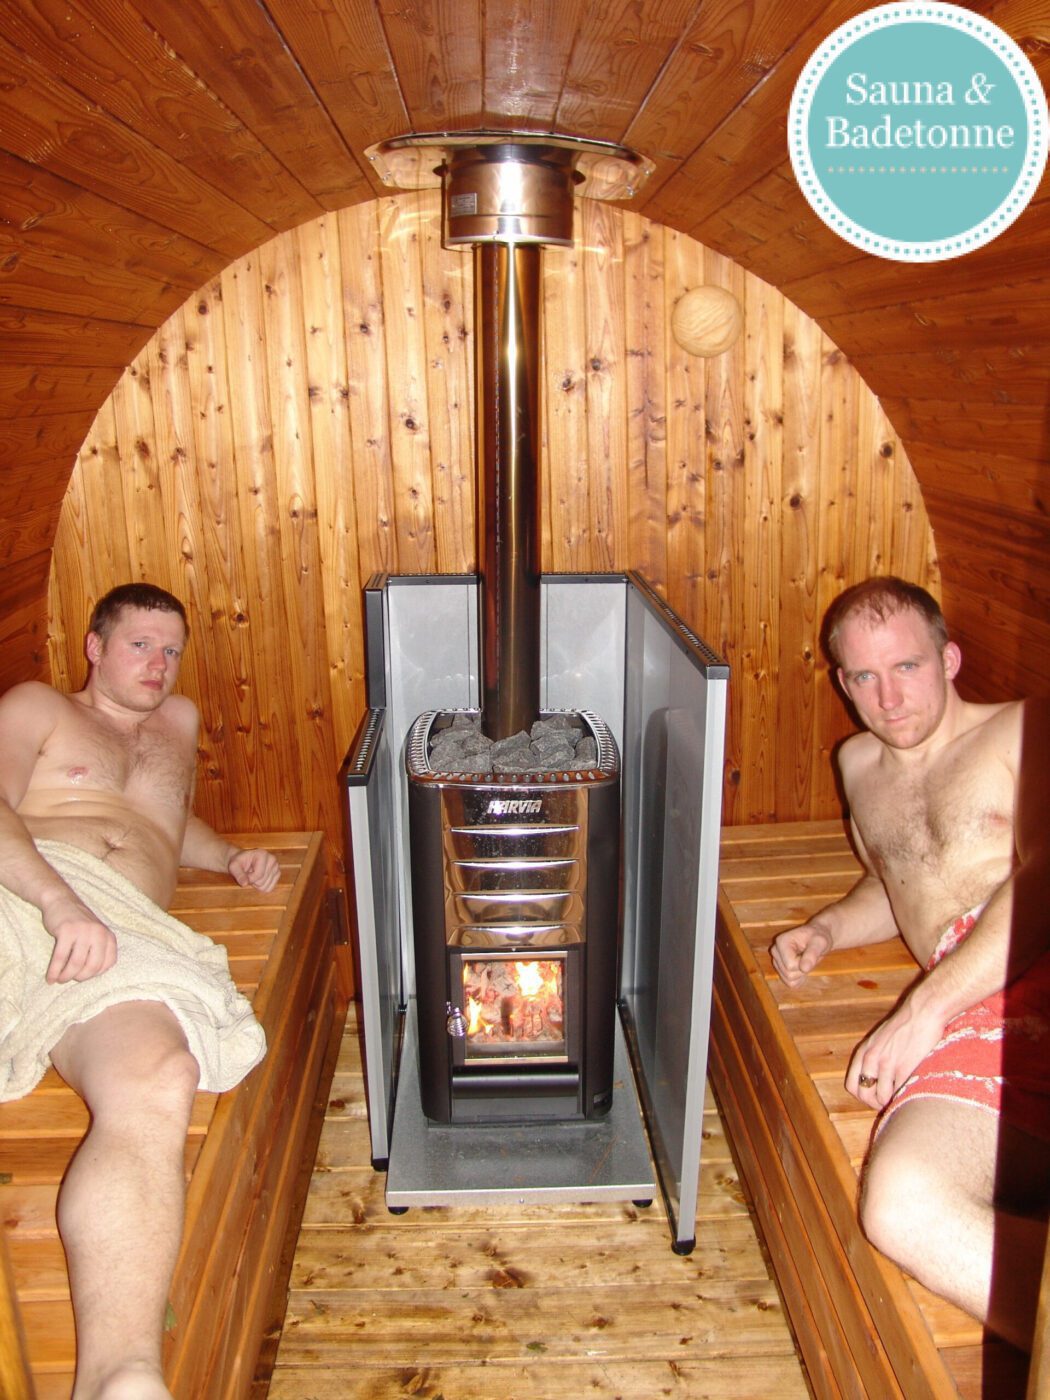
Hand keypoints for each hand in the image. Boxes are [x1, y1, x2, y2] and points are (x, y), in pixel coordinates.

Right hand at [42, 897, 117, 982]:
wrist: (61, 901)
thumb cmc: (78, 923)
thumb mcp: (95, 934)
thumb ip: (98, 951)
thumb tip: (90, 976)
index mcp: (108, 936)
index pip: (108, 964)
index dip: (95, 974)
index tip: (83, 975)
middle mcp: (99, 933)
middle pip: (92, 966)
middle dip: (80, 977)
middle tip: (70, 979)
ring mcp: (83, 931)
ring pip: (76, 964)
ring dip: (66, 976)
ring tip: (60, 979)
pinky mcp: (67, 931)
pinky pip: (60, 958)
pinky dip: (54, 971)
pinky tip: (50, 978)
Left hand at [227, 847, 279, 892]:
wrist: (243, 861)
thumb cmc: (238, 862)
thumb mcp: (233, 866)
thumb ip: (238, 874)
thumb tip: (244, 884)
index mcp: (262, 854)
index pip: (259, 874)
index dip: (249, 878)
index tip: (243, 875)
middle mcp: (272, 859)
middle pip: (262, 881)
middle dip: (253, 881)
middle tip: (248, 874)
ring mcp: (276, 867)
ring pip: (266, 886)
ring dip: (257, 884)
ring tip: (253, 875)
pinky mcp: (277, 874)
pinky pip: (269, 888)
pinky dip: (262, 887)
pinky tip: (258, 879)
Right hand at [771, 921, 832, 986]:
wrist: (816, 937)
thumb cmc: (818, 937)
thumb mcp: (820, 942)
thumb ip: (812, 954)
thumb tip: (804, 969)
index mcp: (781, 942)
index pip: (790, 965)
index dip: (803, 963)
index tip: (810, 953)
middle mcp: (775, 951)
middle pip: (788, 974)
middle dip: (803, 969)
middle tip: (809, 957)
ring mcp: (776, 960)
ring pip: (788, 979)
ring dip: (801, 974)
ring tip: (805, 960)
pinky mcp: (780, 968)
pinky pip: (789, 983)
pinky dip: (799, 978)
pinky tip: (802, 967)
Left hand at [846, 993, 946, 1108]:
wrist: (922, 1013)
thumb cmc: (904, 1025)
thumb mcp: (879, 1039)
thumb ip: (874, 1057)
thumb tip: (875, 1080)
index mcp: (864, 1052)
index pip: (852, 1085)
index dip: (863, 1096)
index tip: (875, 1098)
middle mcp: (871, 1059)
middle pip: (864, 1095)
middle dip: (876, 1103)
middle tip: (889, 1103)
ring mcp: (886, 1064)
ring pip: (882, 1098)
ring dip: (891, 1102)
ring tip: (901, 1098)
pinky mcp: (903, 1068)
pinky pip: (898, 1093)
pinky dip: (904, 1097)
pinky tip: (910, 1092)